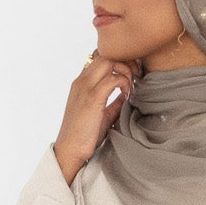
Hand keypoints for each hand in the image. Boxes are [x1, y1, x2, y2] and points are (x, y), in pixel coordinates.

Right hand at [53, 51, 142, 183]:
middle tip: (135, 75)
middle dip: (124, 61)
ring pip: (108, 61)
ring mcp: (85, 88)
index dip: (117, 61)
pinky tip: (127, 94)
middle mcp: (81, 81)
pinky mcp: (92, 98)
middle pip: (105, 54)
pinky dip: (124, 83)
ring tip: (131, 85)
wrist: (70, 150)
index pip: (99, 57)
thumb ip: (113, 102)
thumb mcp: (101, 114)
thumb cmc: (84, 135)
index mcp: (81, 83)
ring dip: (125, 70)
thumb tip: (127, 94)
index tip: (130, 73)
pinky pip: (113, 79)